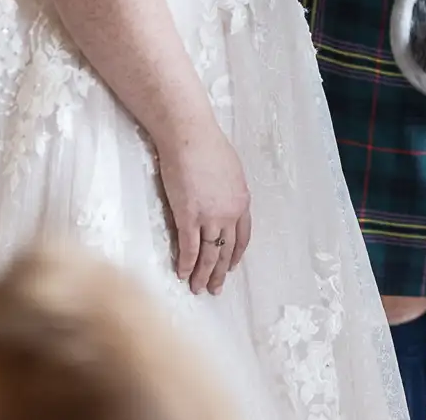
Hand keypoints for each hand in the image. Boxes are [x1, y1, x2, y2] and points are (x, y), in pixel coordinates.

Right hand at [156, 129, 251, 294]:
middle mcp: (230, 213)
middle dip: (220, 272)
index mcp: (242, 202)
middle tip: (215, 289)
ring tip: (198, 289)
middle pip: (226, 250)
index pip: (242, 237)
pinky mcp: (188, 216)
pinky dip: (186, 263)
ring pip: (209, 254)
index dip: (236, 255)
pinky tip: (183, 274)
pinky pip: (189, 247)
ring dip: (203, 274)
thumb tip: (222, 197)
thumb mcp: (230, 170)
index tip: (232, 267)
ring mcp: (210, 217)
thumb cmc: (208, 146)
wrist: (191, 137)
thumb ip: (229, 190)